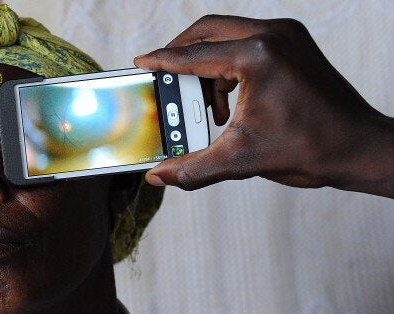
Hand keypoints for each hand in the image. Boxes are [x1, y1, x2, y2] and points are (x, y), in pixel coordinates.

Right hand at [134, 15, 393, 197]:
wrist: (359, 148)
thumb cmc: (310, 149)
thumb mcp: (240, 159)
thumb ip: (192, 167)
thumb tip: (158, 176)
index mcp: (257, 56)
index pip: (194, 56)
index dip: (162, 62)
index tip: (141, 63)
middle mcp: (272, 35)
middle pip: (207, 30)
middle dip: (181, 53)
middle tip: (164, 74)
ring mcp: (286, 36)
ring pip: (227, 34)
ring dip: (207, 64)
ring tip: (206, 105)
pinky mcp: (293, 43)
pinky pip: (246, 42)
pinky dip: (229, 65)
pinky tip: (230, 100)